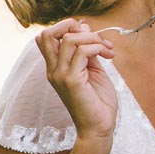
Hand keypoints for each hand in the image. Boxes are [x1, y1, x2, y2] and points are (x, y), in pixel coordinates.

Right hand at [36, 18, 116, 139]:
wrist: (99, 128)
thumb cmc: (97, 102)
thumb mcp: (92, 69)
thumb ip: (86, 50)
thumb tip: (84, 27)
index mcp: (55, 67)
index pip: (45, 37)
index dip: (66, 27)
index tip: (89, 34)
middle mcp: (53, 70)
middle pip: (48, 34)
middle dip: (72, 26)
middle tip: (95, 38)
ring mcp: (60, 75)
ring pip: (69, 39)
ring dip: (93, 38)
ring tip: (107, 49)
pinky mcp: (71, 81)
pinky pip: (82, 51)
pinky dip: (98, 47)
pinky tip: (108, 56)